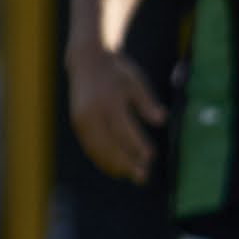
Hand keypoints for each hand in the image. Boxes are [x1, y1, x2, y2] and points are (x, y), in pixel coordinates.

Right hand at [68, 32, 164, 182]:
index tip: (151, 156)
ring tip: (131, 176)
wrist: (87, 62)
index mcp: (108, 101)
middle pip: (109, 144)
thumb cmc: (117, 72)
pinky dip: (102, 160)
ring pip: (98, 149)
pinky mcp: (77, 124)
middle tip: (143, 176)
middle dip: (126, 162)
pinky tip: (115, 168)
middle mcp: (92, 113)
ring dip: (114, 165)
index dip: (137, 145)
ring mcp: (82, 120)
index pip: (124, 129)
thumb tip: (162, 120)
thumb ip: (147, 101)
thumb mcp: (136, 82)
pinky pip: (90, 147)